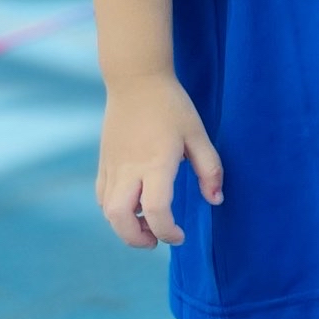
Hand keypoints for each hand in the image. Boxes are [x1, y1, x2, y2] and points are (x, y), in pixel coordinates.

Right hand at [96, 72, 222, 249]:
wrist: (135, 80)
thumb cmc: (171, 106)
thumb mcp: (198, 135)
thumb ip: (210, 170)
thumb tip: (216, 200)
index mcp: (156, 163)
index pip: (156, 211)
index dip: (168, 232)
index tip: (180, 235)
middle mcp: (129, 169)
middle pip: (119, 218)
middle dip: (136, 238)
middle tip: (156, 239)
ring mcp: (112, 165)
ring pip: (107, 210)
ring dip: (124, 226)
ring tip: (146, 222)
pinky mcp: (104, 161)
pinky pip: (102, 195)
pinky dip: (115, 209)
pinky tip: (133, 203)